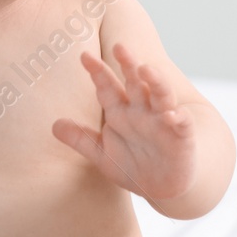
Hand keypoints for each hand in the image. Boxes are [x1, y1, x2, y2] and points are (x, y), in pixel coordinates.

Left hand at [52, 42, 195, 201]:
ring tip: (146, 69)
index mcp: (121, 113)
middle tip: (119, 47)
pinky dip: (179, 118)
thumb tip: (54, 125)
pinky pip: (182, 124)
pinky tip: (174, 114)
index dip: (97, 72)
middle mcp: (142, 112)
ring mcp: (163, 122)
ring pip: (161, 95)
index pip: (107, 88)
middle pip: (135, 83)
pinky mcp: (181, 137)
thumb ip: (81, 139)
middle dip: (128, 65)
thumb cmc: (134, 166)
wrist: (162, 189)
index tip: (84, 56)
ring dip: (155, 82)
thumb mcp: (102, 156)